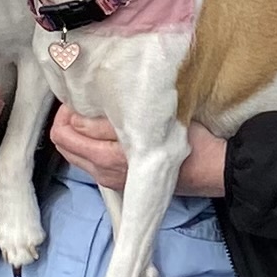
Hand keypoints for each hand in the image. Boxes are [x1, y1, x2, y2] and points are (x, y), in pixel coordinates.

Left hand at [50, 108, 228, 196]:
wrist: (214, 168)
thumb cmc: (188, 143)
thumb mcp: (147, 125)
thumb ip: (105, 124)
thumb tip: (74, 118)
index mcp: (105, 160)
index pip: (62, 136)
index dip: (65, 112)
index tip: (80, 97)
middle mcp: (103, 173)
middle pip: (65, 146)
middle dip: (68, 122)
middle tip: (85, 103)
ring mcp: (111, 178)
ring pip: (78, 153)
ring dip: (80, 132)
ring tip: (98, 113)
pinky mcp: (121, 178)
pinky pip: (92, 159)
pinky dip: (91, 143)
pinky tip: (110, 129)